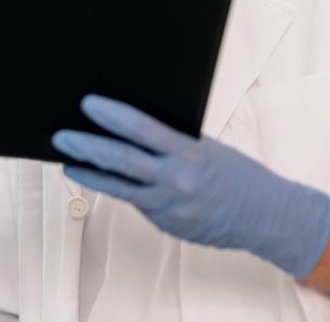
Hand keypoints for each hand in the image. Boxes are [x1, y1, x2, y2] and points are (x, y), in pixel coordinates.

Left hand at [51, 94, 329, 278]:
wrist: (269, 218)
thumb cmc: (237, 173)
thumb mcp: (207, 148)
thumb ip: (172, 141)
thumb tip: (129, 125)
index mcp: (190, 154)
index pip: (143, 130)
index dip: (113, 116)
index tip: (88, 104)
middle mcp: (178, 182)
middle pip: (122, 161)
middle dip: (87, 147)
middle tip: (60, 136)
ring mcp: (170, 208)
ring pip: (119, 188)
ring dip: (90, 173)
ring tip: (67, 161)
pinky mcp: (166, 224)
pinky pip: (135, 202)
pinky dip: (116, 188)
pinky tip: (97, 178)